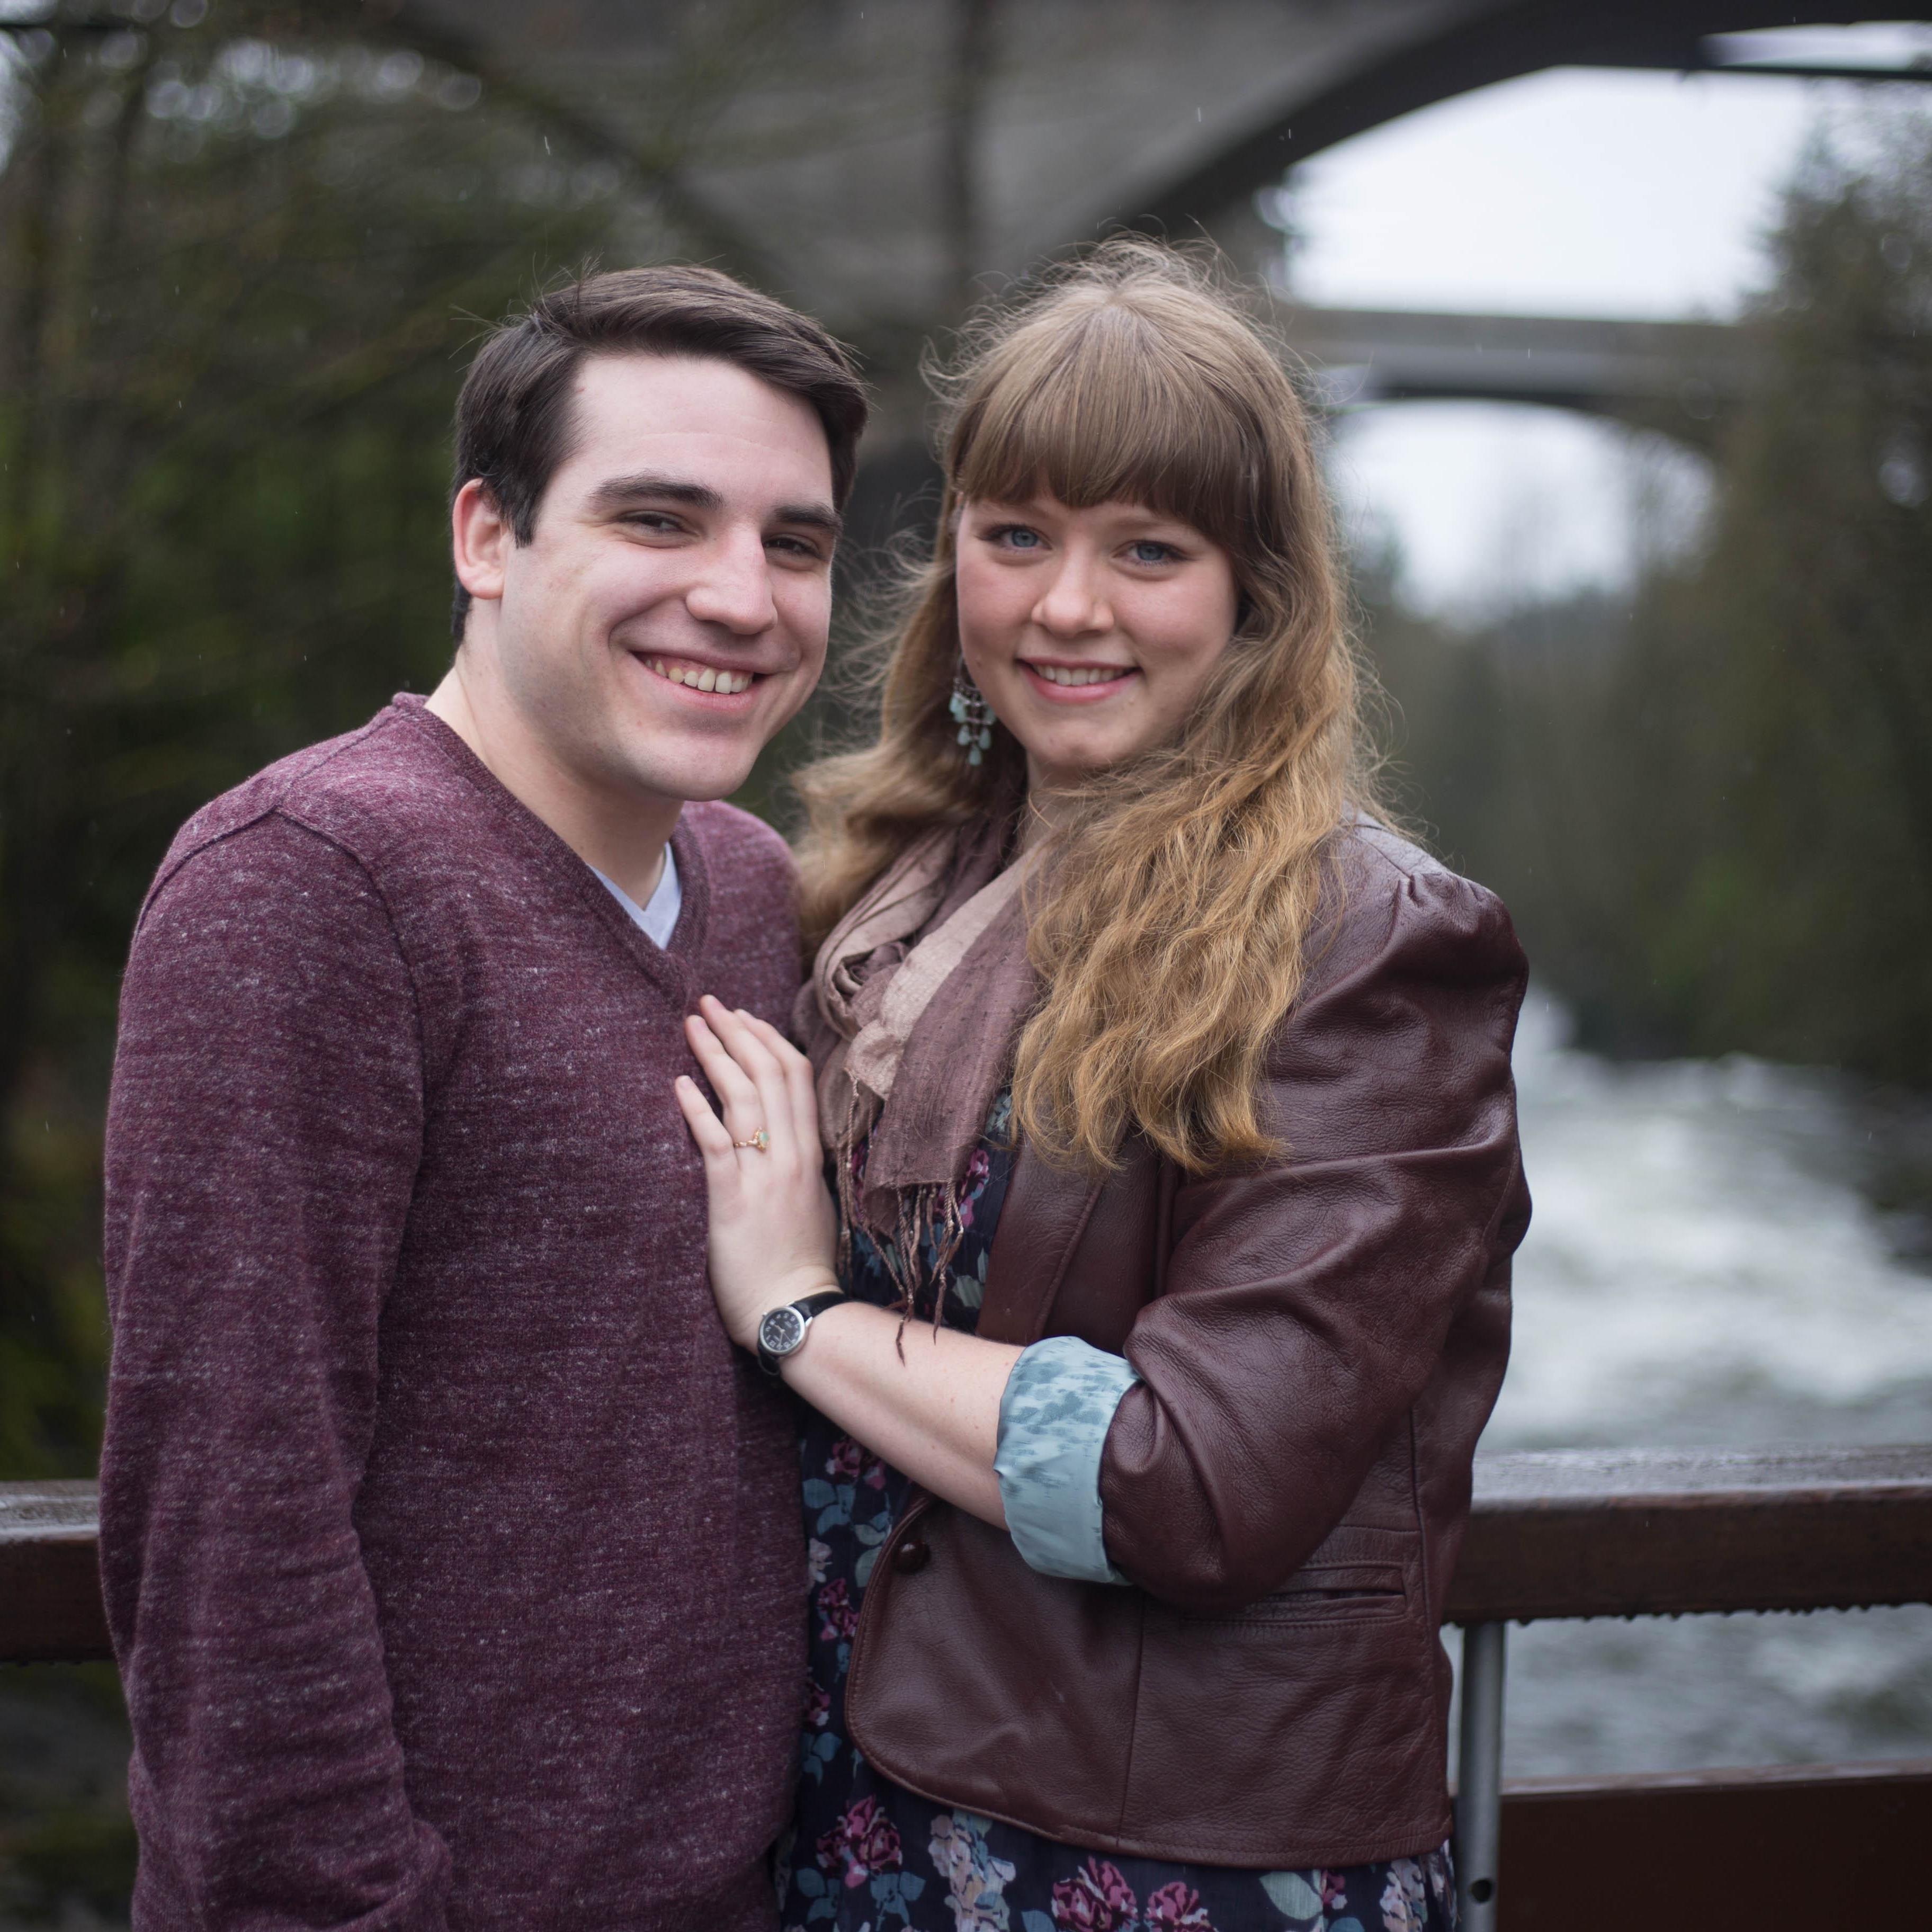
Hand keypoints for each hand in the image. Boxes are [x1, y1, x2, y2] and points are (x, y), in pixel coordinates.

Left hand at [675, 996, 839, 1351]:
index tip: (744, 1017)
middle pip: (769, 1073)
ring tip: (690, 1025)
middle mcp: (789, 1156)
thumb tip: (779, 1137)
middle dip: (738, 1031)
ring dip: (715, 1055)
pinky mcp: (732, 1200)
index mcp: (808, 1153)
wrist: (796, 1311)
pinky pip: (716, 1144)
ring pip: (744, 1097)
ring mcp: (764, 1176)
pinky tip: (678, 1085)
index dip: (769, 1039)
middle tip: (710, 1004)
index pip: (796, 1076)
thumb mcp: (809, 1203)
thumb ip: (796, 1166)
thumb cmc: (798, 1264)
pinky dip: (697, 1110)